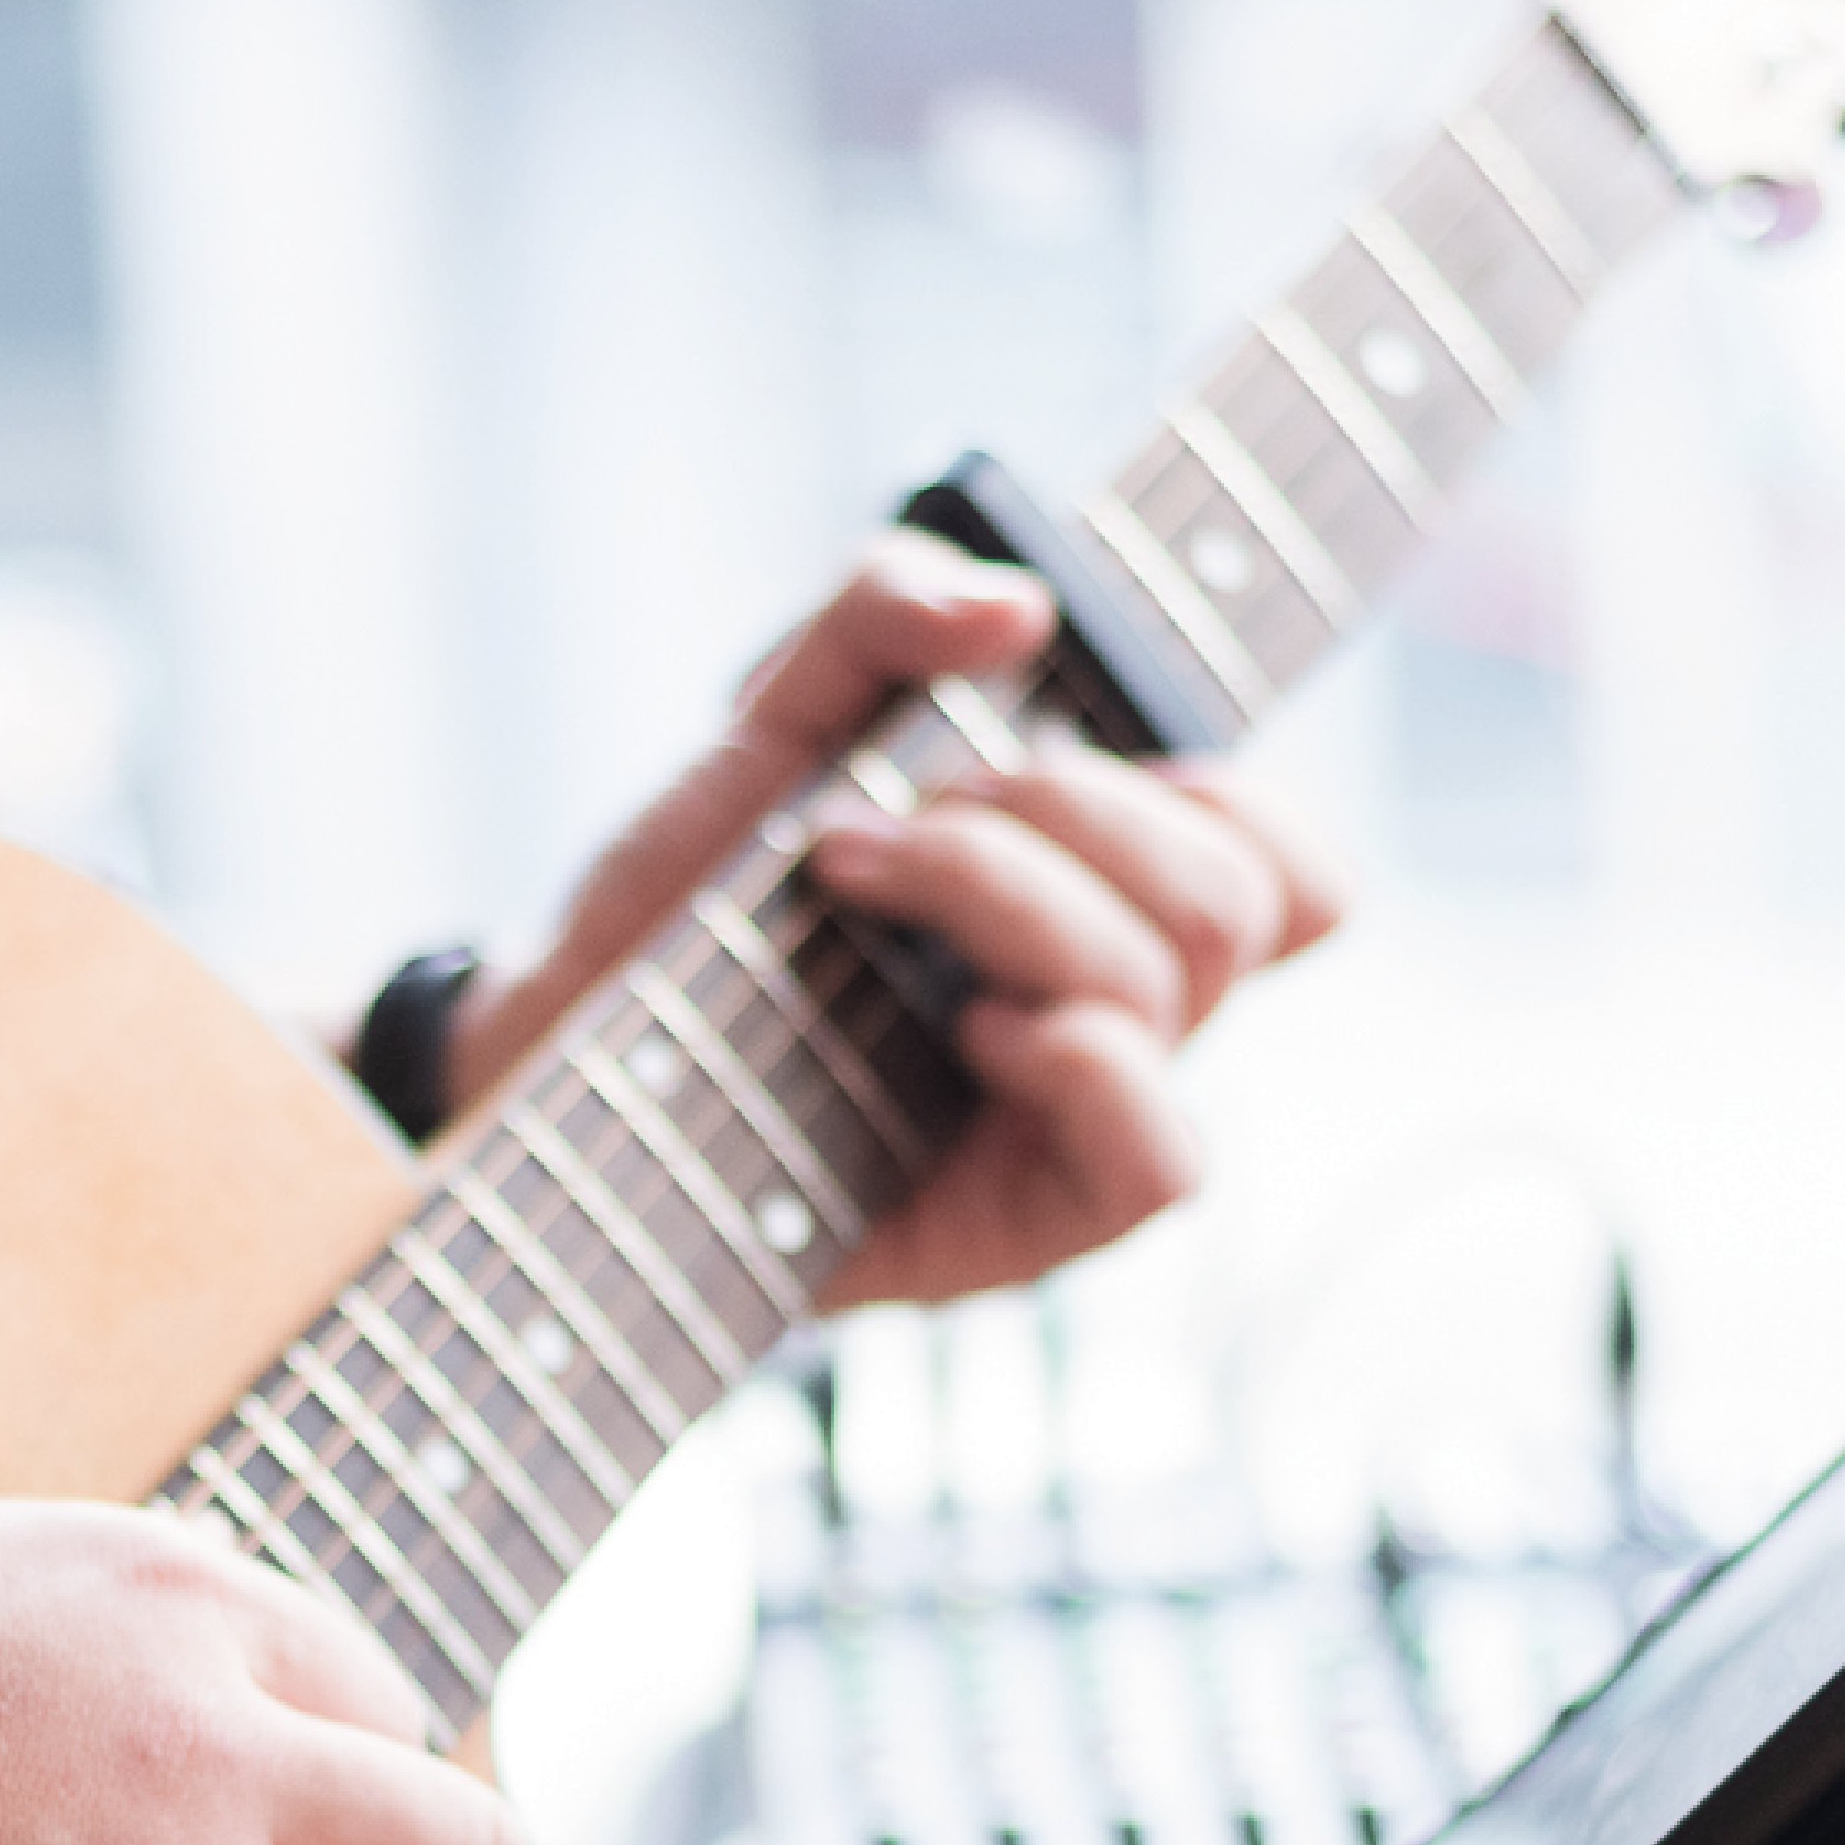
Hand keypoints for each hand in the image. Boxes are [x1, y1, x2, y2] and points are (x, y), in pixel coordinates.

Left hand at [450, 529, 1345, 1313]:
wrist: (556, 1029)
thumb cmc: (687, 893)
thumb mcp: (774, 714)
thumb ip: (879, 612)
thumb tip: (1016, 613)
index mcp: (1109, 912)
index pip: (1288, 870)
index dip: (1215, 795)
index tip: (1031, 761)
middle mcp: (1117, 1021)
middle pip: (1225, 901)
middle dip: (1055, 816)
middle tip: (883, 828)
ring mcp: (1074, 1128)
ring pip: (1171, 988)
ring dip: (1006, 895)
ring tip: (851, 883)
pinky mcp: (1023, 1231)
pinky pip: (1165, 1162)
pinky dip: (1086, 1064)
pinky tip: (970, 1029)